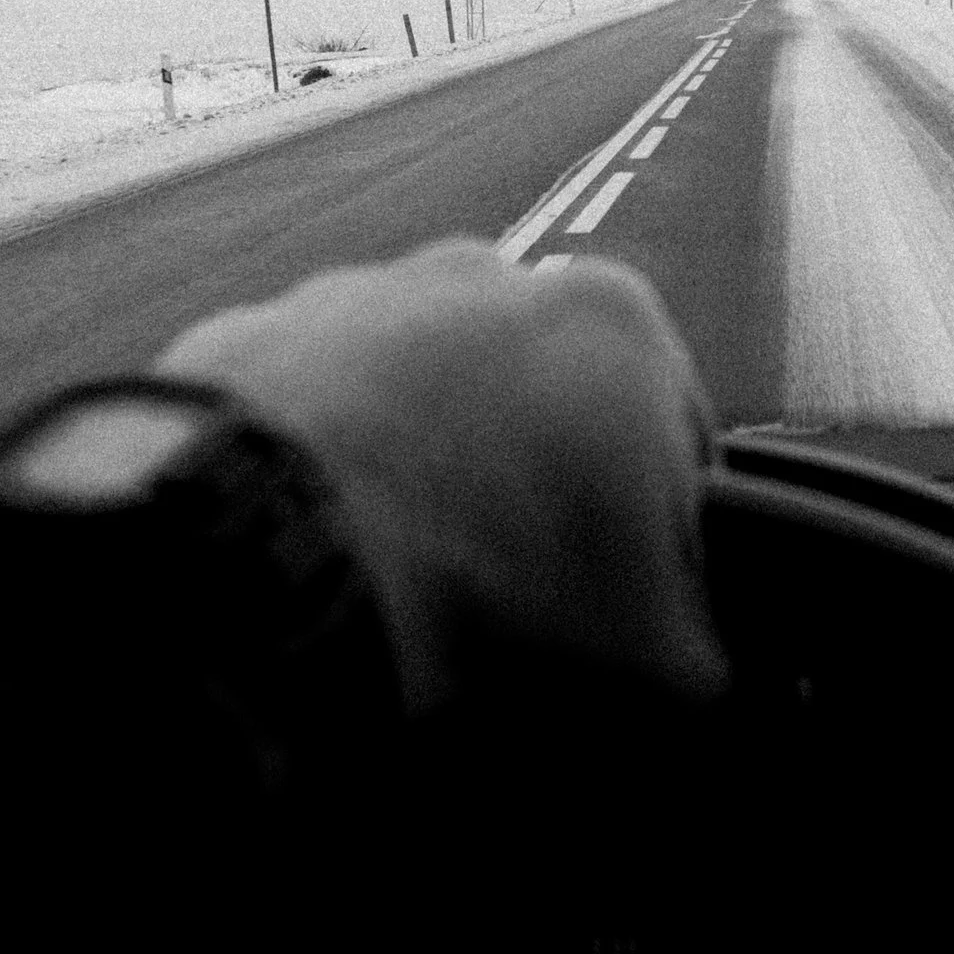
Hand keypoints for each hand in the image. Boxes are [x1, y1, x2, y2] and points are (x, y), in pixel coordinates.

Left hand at [154, 239, 728, 711]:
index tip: (624, 614)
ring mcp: (358, 292)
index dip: (660, 546)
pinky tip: (316, 553)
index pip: (680, 444)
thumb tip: (690, 679)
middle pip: (544, 406)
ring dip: (422, 473)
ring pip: (420, 400)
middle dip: (534, 492)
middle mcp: (491, 274)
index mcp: (619, 325)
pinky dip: (317, 471)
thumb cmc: (489, 587)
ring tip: (400, 581)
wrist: (269, 557)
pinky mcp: (252, 332)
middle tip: (509, 603)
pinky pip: (307, 414)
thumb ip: (701, 658)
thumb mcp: (653, 664)